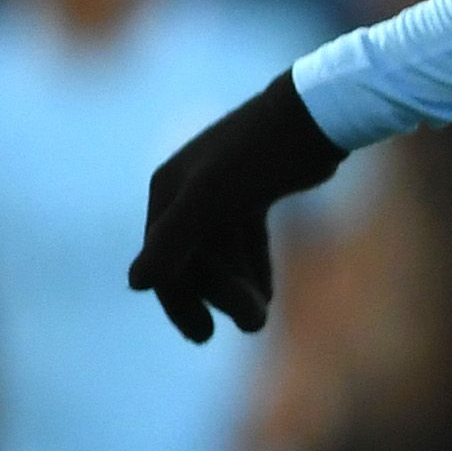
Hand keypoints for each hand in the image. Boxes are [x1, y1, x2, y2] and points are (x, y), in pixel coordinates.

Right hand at [131, 73, 346, 341]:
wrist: (317, 114)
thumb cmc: (261, 154)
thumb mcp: (214, 197)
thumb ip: (175, 240)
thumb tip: (135, 284)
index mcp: (168, 190)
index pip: (163, 258)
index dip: (180, 301)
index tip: (204, 335)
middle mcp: (187, 190)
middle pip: (194, 257)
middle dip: (220, 295)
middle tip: (255, 324)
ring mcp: (221, 190)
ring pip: (223, 252)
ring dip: (241, 286)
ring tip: (264, 316)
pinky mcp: (254, 191)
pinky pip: (246, 240)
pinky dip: (255, 267)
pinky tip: (268, 295)